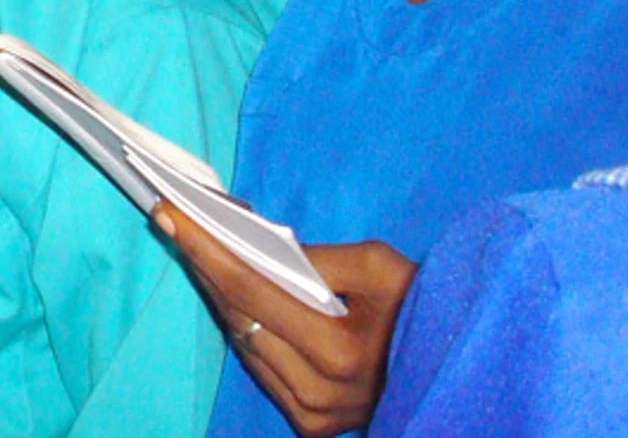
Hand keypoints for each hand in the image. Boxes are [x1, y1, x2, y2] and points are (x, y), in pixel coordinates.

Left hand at [154, 203, 416, 437]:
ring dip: (218, 295)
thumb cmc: (427, 309)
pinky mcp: (311, 425)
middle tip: (173, 220)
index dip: (204, 249)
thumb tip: (257, 248)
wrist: (458, 367)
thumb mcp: (383, 268)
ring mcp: (312, 413)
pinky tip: (228, 292)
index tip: (170, 212)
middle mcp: (317, 391)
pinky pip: (260, 367)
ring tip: (196, 250)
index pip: (249, 289)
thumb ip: (319, 258)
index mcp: (338, 351)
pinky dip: (244, 327)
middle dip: (203, 264)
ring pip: (243, 344)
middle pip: (238, 316)